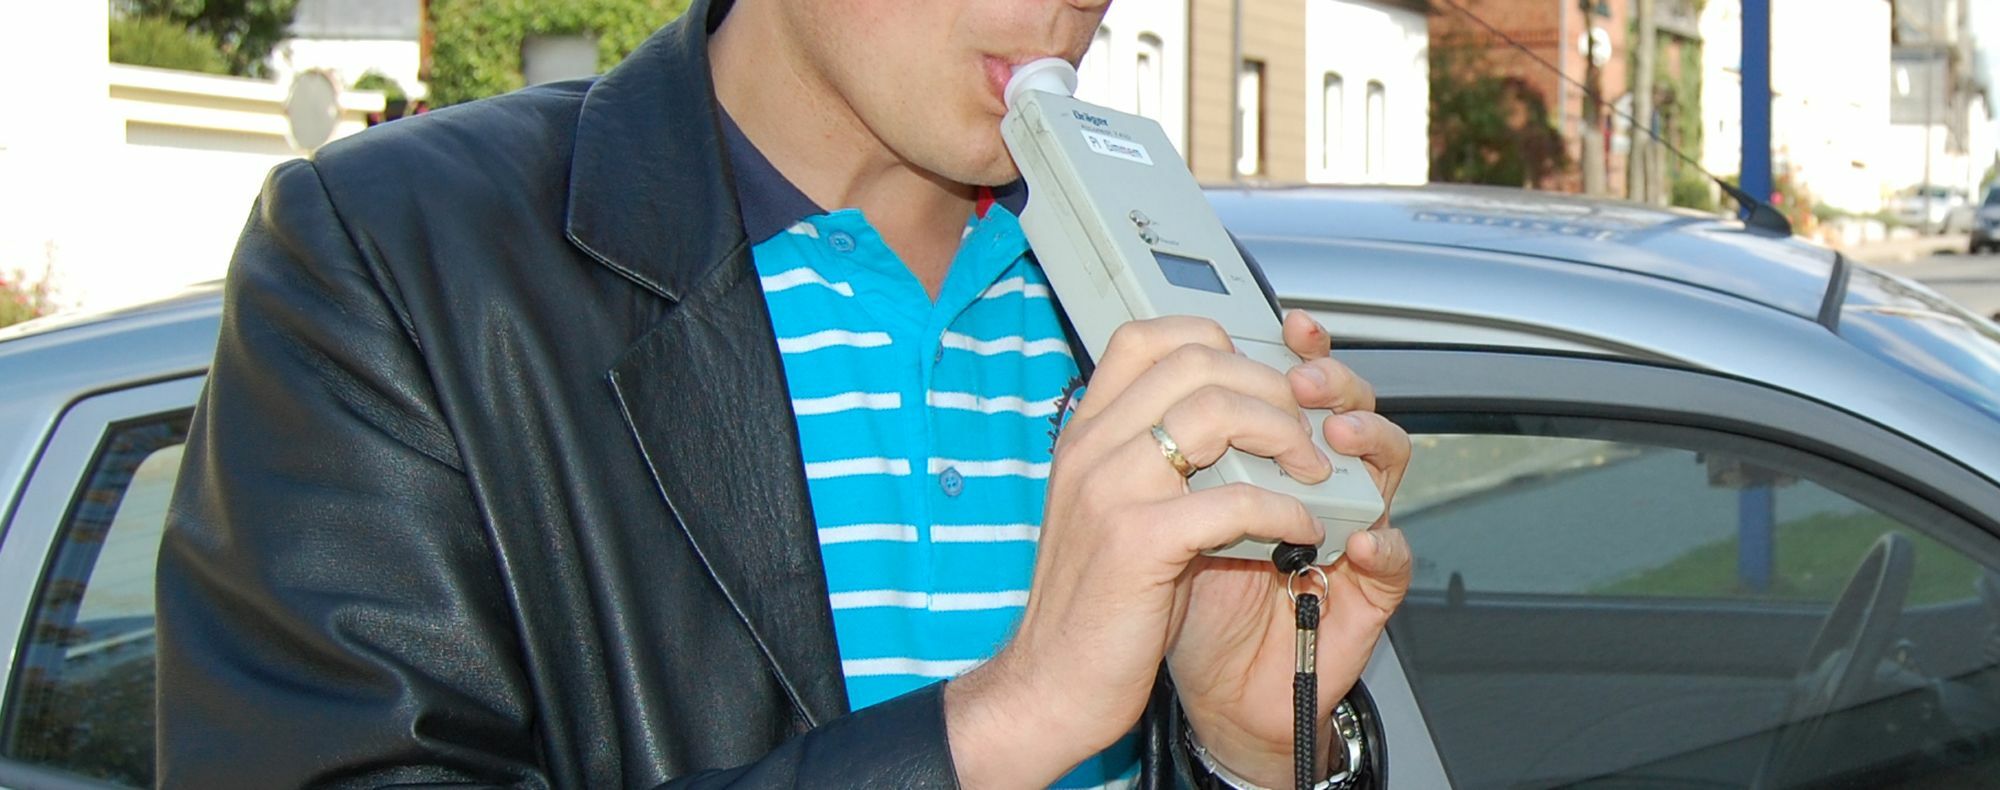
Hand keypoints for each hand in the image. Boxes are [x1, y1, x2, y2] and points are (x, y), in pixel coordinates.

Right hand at [945, 314, 1336, 786]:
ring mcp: (1110, 490)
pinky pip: (1235, 499)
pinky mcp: (1139, 543)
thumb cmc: (1088, 608)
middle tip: (1303, 431)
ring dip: (1283, 436)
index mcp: (1083, 436)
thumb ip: (1145, 461)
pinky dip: (1284, 509)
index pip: (1147, 338)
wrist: (1049, 685)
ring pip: (1216, 412)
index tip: (1260, 380)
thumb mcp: (1104, 512)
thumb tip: (1217, 424)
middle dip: (1268, 388)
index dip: (1217, 342)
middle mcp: (1090, 450)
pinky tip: (1299, 530)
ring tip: (1310, 473)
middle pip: (1195, 363)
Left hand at [1167, 310, 1412, 785]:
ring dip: (1371, 445)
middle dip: (1335, 384)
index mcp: (1267, 457)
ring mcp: (1346, 535)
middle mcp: (1314, 486)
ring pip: (1388, 470)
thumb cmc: (1183, 596)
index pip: (1298, 385)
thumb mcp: (1164, 509)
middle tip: (1303, 382)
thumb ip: (1173, 448)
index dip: (1300, 350)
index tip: (1285, 326)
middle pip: (1353, 408)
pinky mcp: (1363, 598)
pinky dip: (1384, 548)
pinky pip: (1393, 564)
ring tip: (1337, 440)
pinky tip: (1359, 541)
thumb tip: (1157, 372)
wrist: (1202, 687)